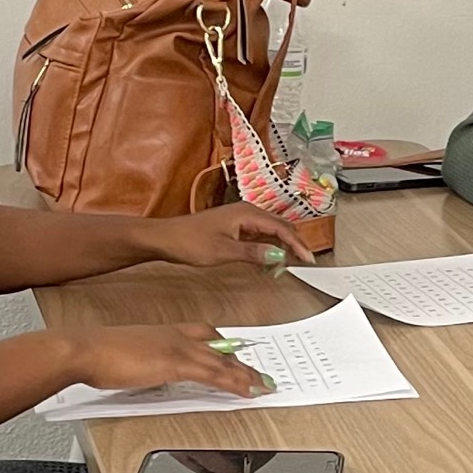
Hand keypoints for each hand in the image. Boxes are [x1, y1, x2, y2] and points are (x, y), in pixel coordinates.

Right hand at [71, 323, 275, 398]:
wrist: (86, 350)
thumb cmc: (97, 353)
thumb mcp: (125, 356)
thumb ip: (142, 362)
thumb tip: (146, 371)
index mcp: (164, 331)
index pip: (203, 334)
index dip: (222, 345)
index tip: (235, 352)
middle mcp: (175, 335)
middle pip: (219, 346)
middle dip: (240, 361)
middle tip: (258, 373)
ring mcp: (178, 347)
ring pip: (222, 361)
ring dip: (246, 375)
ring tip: (264, 386)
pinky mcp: (176, 363)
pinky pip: (214, 374)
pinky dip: (235, 383)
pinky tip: (247, 391)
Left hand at [153, 205, 315, 271]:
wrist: (165, 238)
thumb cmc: (189, 241)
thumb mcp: (224, 251)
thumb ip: (253, 253)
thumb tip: (278, 256)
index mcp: (246, 213)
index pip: (282, 228)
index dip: (297, 244)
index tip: (308, 259)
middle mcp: (245, 211)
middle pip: (279, 225)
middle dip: (293, 242)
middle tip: (304, 261)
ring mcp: (238, 217)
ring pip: (269, 229)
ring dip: (281, 244)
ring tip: (289, 261)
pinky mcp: (232, 225)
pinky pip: (258, 233)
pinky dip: (267, 245)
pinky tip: (267, 258)